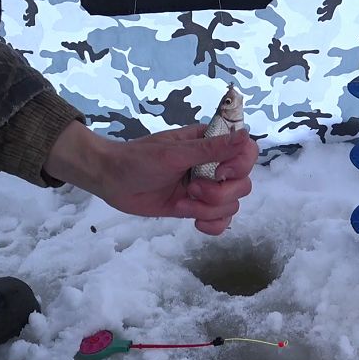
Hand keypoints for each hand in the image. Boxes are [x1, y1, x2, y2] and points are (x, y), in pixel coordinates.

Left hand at [43, 120, 257, 234]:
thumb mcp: (174, 153)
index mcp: (210, 144)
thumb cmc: (138, 159)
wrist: (111, 181)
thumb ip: (211, 148)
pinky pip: (221, 222)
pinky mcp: (195, 208)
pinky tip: (194, 222)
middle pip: (243, 184)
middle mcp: (213, 166)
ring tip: (183, 202)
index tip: (220, 171)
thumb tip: (245, 134)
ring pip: (231, 205)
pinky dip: (212, 225)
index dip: (240, 165)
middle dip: (219, 193)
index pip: (247, 152)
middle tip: (191, 187)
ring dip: (209, 209)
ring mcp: (206, 189)